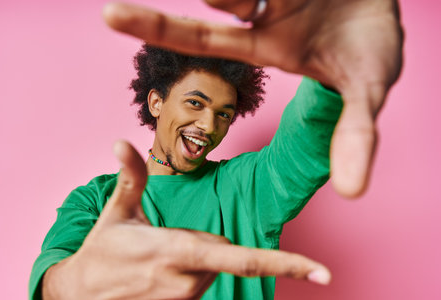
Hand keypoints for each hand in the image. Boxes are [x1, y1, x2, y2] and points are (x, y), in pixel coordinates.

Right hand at [42, 140, 330, 298]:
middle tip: (163, 239)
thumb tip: (121, 141)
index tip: (322, 272)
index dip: (284, 264)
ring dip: (196, 255)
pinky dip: (190, 269)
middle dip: (205, 239)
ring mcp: (185, 297)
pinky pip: (201, 279)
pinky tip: (158, 271)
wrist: (82, 296)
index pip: (241, 258)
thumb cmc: (102, 251)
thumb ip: (130, 176)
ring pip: (213, 265)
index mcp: (176, 250)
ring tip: (157, 255)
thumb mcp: (116, 212)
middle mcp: (187, 279)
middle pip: (222, 249)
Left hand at [102, 0, 403, 197]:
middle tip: (115, 12)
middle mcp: (265, 12)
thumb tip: (354, 192)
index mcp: (267, 44)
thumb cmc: (372, 50)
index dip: (159, 27)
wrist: (389, 13)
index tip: (110, 16)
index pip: (203, 38)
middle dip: (169, 7)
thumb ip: (354, 135)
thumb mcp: (366, 91)